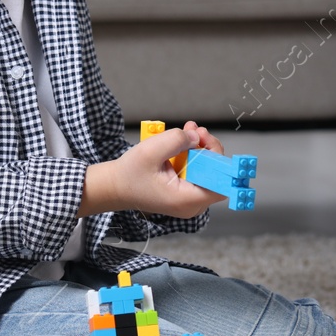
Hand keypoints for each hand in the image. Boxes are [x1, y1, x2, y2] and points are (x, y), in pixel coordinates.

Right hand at [79, 124, 222, 218]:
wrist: (115, 187)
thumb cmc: (129, 173)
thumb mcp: (150, 151)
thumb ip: (176, 140)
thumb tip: (196, 137)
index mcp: (186, 200)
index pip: (220, 184)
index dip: (218, 160)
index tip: (205, 140)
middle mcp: (192, 205)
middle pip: (216, 176)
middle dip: (207, 149)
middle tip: (194, 130)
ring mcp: (189, 201)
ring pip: (207, 172)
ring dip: (200, 149)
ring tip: (187, 131)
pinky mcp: (185, 194)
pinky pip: (197, 174)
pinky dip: (192, 157)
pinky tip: (182, 142)